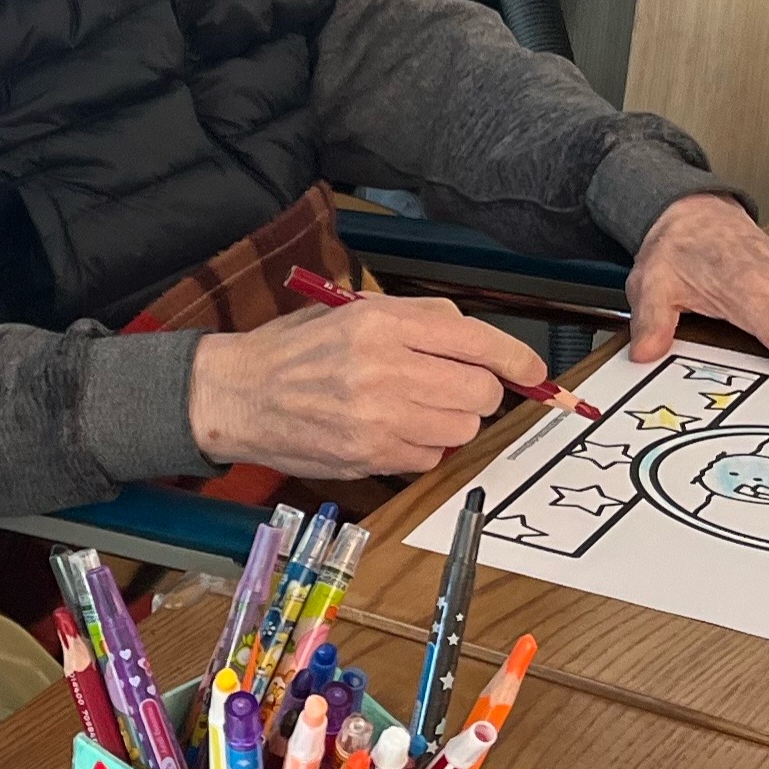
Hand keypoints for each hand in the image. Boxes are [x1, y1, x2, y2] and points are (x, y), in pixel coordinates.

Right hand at [187, 296, 545, 478]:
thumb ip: (416, 320)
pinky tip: (389, 431)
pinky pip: (429, 458)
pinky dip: (421, 448)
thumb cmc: (293, 350)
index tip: (533, 371)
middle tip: (450, 388)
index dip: (517, 359)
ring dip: (450, 422)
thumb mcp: (350, 310)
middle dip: (477, 391)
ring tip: (413, 409)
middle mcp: (383, 367)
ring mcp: (377, 416)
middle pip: (480, 390)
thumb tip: (479, 343)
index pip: (476, 340)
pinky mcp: (368, 455)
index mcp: (381, 322)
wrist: (236, 395)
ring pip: (461, 428)